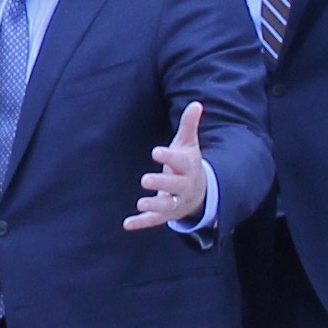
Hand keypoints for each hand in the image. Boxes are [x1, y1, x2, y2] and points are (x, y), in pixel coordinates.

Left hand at [124, 103, 213, 234]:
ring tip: (140, 203)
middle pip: (174, 185)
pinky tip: (127, 223)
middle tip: (145, 179)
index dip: (168, 156)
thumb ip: (189, 125)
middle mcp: (184, 186)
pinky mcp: (166, 214)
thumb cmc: (187, 163)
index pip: (180, 162)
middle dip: (161, 183)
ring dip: (154, 205)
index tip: (155, 151)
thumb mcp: (189, 144)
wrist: (200, 192)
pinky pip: (154, 220)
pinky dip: (141, 223)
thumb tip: (196, 103)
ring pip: (166, 206)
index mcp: (189, 167)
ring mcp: (176, 202)